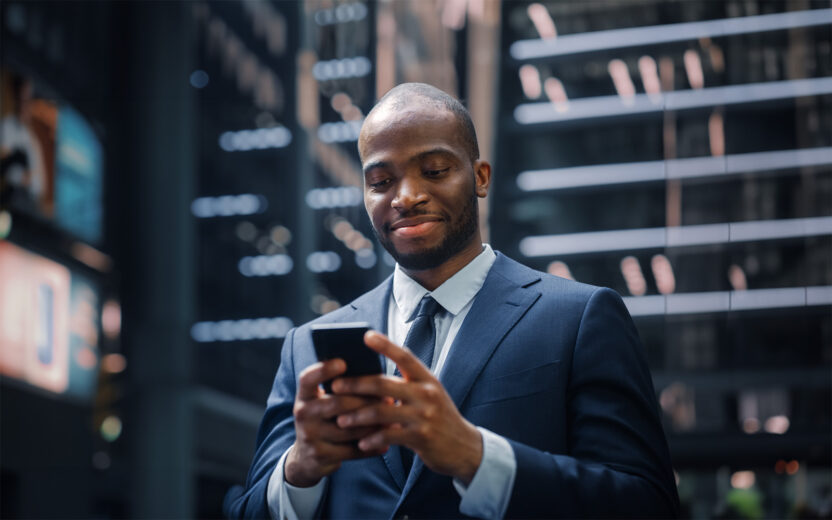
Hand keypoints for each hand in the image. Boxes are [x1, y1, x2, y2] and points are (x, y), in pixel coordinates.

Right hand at [284, 359, 388, 487]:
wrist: (307, 457)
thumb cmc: (324, 419)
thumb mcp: (322, 401)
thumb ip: (339, 388)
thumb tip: (371, 371)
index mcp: (304, 396)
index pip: (308, 378)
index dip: (323, 370)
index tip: (343, 363)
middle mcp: (303, 414)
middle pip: (337, 403)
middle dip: (366, 401)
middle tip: (389, 399)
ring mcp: (310, 436)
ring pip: (348, 429)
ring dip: (373, 425)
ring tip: (392, 420)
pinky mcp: (320, 455)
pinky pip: (351, 450)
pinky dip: (371, 445)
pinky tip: (385, 442)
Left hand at [331, 331, 482, 484]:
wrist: (464, 447)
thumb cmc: (439, 417)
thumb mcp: (429, 394)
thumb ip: (407, 384)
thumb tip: (371, 374)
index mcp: (427, 378)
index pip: (404, 356)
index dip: (385, 345)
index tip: (366, 336)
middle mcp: (426, 393)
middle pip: (383, 384)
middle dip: (355, 384)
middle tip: (334, 386)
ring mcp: (424, 415)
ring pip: (382, 411)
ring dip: (357, 416)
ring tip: (340, 420)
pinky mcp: (421, 437)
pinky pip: (389, 436)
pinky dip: (373, 439)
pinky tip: (361, 442)